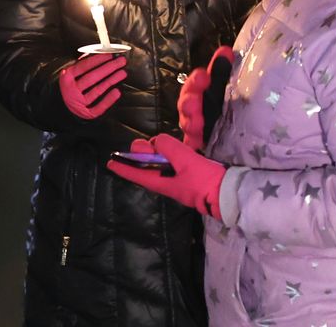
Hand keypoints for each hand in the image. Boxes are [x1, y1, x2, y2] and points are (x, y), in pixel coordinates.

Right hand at [59, 51, 126, 119]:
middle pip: (91, 78)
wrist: (61, 108)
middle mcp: (70, 90)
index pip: (83, 67)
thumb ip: (82, 63)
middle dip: (108, 68)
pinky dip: (107, 101)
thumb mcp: (72, 74)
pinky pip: (97, 108)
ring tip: (123, 73)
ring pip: (96, 91)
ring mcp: (77, 102)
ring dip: (111, 81)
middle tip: (121, 61)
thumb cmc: (72, 87)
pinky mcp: (84, 113)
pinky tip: (117, 92)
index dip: (97, 60)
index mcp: (67, 78)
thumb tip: (94, 52)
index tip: (110, 54)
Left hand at [108, 134, 223, 217]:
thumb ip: (169, 148)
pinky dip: (169, 158)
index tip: (111, 161)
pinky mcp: (187, 180)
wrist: (225, 194)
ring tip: (161, 144)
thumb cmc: (203, 180)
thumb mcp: (185, 160)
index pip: (135, 174)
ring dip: (157, 155)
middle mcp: (164, 183)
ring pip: (159, 166)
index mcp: (159, 181)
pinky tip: (175, 152)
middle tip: (143, 144)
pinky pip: (171, 167)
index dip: (123, 166)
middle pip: (146, 168)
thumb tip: (157, 140)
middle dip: (142, 155)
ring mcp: (176, 182)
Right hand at [177, 45, 235, 148]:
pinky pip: (192, 144)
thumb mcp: (227, 84)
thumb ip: (224, 69)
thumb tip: (226, 51)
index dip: (196, 80)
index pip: (195, 83)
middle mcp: (195, 108)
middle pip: (187, 103)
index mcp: (202, 91)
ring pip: (189, 123)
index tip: (203, 75)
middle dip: (190, 100)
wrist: (239, 129)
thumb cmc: (228, 101)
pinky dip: (194, 143)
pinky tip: (197, 143)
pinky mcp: (199, 144)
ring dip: (192, 122)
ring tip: (197, 121)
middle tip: (194, 99)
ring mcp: (196, 127)